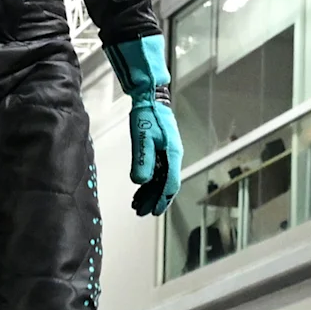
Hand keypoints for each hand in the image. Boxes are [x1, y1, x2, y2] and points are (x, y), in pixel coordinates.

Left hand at [105, 36, 181, 217]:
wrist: (150, 98)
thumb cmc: (147, 115)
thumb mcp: (142, 138)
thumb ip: (142, 160)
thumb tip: (140, 182)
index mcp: (172, 155)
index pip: (170, 184)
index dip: (161, 200)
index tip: (153, 211)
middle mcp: (173, 156)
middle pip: (166, 185)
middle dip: (154, 200)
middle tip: (141, 212)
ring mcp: (168, 152)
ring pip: (161, 179)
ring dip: (150, 192)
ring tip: (137, 203)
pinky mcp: (162, 148)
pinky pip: (158, 170)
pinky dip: (149, 181)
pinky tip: (140, 186)